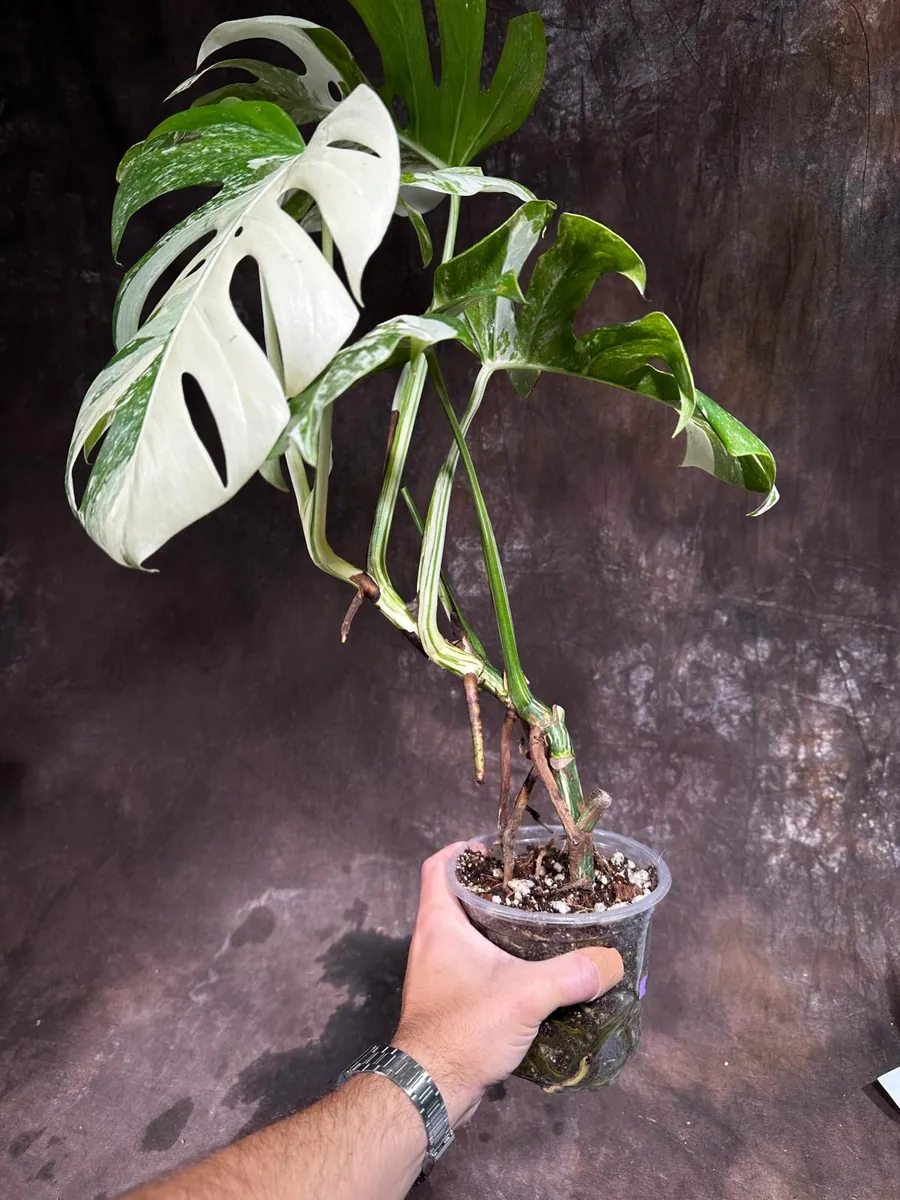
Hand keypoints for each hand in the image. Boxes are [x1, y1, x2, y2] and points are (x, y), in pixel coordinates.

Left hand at [392, 842, 622, 1125]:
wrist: (430, 1089)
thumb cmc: (465, 1028)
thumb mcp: (526, 994)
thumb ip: (572, 974)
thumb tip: (611, 962)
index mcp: (439, 924)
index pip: (439, 866)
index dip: (463, 849)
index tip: (496, 846)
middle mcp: (431, 943)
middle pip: (456, 897)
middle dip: (491, 888)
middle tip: (530, 885)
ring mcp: (437, 974)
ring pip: (465, 934)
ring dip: (495, 927)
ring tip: (536, 925)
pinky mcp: (447, 1002)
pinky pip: (471, 966)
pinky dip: (496, 961)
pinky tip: (528, 971)